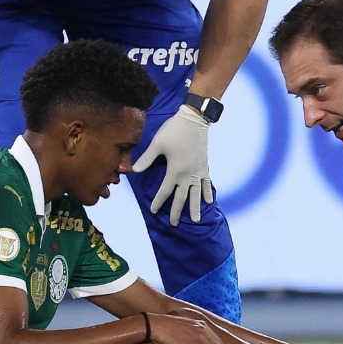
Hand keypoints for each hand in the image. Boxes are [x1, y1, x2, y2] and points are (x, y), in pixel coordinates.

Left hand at [132, 104, 212, 224]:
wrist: (194, 120)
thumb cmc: (174, 131)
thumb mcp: (157, 143)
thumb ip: (146, 159)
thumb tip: (134, 171)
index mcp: (175, 170)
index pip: (165, 191)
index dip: (159, 202)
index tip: (154, 211)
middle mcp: (188, 174)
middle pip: (182, 197)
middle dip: (177, 211)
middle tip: (174, 224)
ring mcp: (198, 172)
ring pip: (196, 194)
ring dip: (195, 208)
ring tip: (196, 220)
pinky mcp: (205, 167)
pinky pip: (207, 184)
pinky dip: (207, 193)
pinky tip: (208, 202)